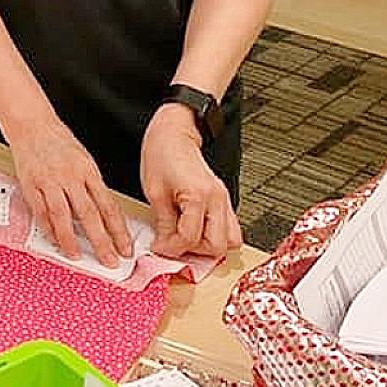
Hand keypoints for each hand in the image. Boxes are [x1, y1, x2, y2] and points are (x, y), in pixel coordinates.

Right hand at [7, 114, 132, 267]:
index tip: (125, 247)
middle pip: (89, 214)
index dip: (119, 230)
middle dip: (101, 241)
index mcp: (88, 170)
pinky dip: (48, 228)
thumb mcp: (83, 159)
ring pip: (63, 216)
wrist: (32, 124)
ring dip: (71, 240)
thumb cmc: (58, 140)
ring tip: (77, 256)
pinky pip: (41, 211)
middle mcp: (70, 176)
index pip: (108, 205)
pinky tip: (54, 240)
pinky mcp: (31, 184)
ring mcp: (49, 181)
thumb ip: (91, 185)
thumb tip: (103, 214)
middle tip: (109, 260)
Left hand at [140, 104, 241, 258]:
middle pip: (218, 245)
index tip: (159, 246)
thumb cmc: (162, 155)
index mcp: (199, 195)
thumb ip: (164, 223)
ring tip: (187, 238)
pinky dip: (216, 235)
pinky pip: (230, 228)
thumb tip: (165, 245)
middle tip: (175, 243)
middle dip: (195, 251)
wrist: (173, 134)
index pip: (190, 238)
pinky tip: (197, 230)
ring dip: (209, 246)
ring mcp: (224, 199)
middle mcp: (217, 199)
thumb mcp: (155, 192)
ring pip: (231, 240)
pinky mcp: (224, 199)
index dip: (172, 248)